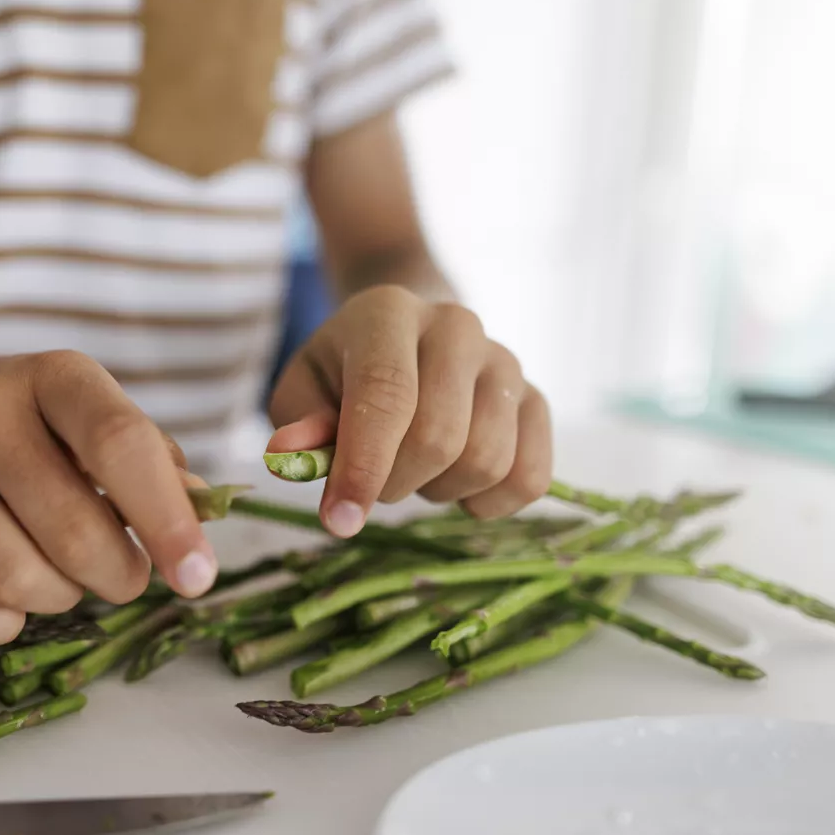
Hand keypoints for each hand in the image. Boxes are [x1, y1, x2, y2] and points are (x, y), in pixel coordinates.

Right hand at [0, 351, 216, 645]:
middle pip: (70, 532)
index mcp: (54, 375)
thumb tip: (199, 515)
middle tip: (124, 574)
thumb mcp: (97, 420)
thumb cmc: (36, 428)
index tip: (198, 578)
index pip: (119, 445)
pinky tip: (9, 600)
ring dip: (59, 599)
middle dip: (118, 576)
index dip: (167, 519)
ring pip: (13, 581)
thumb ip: (155, 465)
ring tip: (62, 574)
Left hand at [267, 286, 551, 533]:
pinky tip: (456, 483)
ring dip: (438, 491)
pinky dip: (487, 503)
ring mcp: (506, 362)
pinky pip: (527, 479)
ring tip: (414, 467)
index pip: (386, 394)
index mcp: (389, 313)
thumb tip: (297, 454)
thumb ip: (298, 420)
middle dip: (395, 483)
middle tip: (374, 480)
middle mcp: (457, 327)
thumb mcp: (303, 386)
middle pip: (438, 437)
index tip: (339, 521)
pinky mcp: (537, 401)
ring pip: (485, 462)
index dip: (364, 464)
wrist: (408, 337)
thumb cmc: (345, 370)